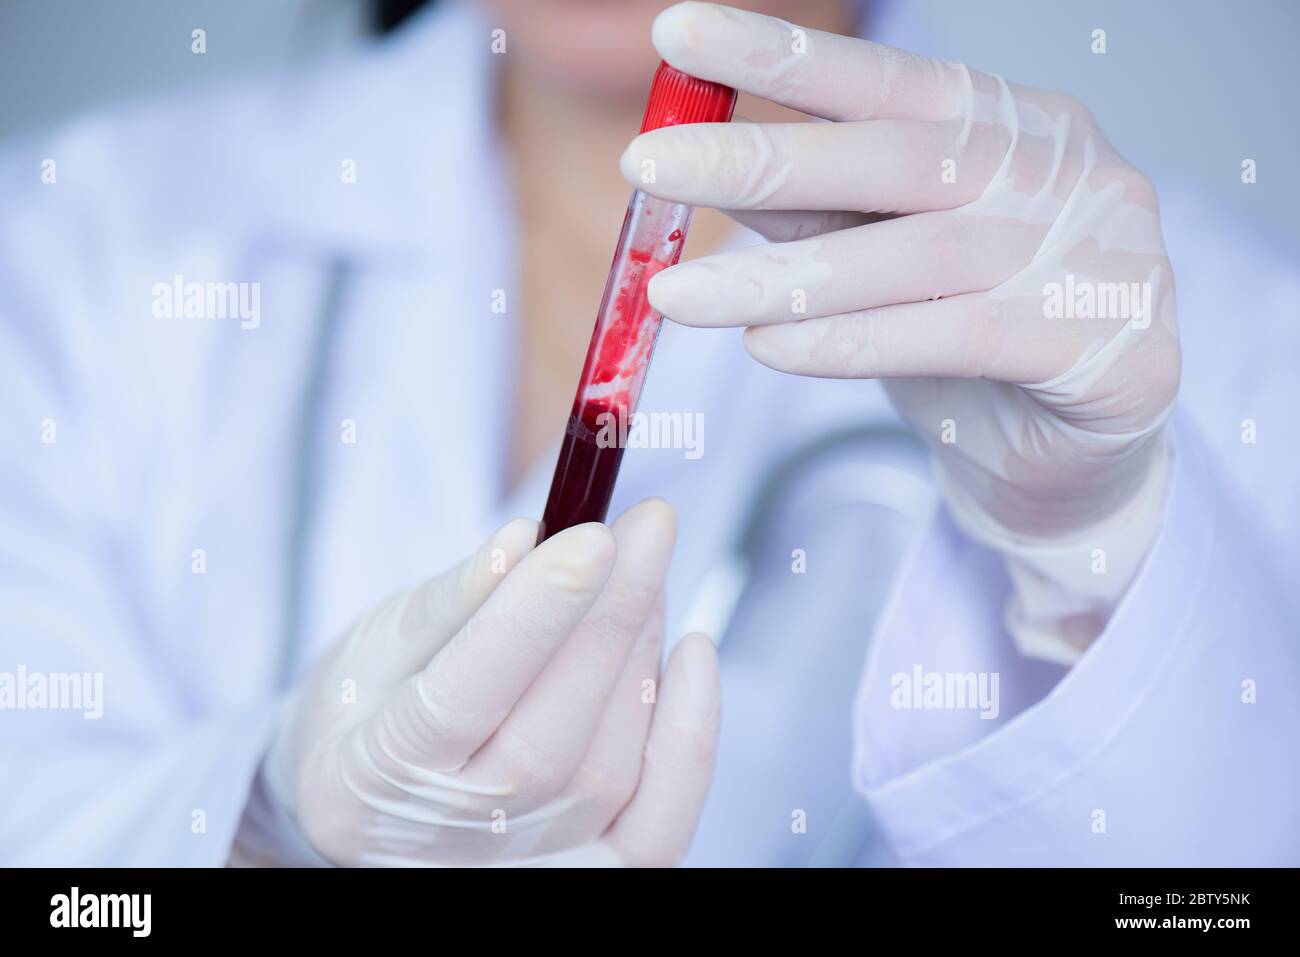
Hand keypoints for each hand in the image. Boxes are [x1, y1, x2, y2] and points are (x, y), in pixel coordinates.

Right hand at [240, 500, 718, 865]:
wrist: (372, 795)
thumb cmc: (369, 704)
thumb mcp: (379, 641)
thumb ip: (453, 599)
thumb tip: (527, 538)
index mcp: (363, 780)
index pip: (464, 697)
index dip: (535, 616)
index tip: (593, 537)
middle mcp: (440, 846)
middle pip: (549, 740)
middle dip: (611, 620)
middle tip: (647, 527)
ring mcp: (516, 874)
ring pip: (606, 772)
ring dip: (641, 655)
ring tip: (643, 569)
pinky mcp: (583, 876)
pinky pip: (658, 825)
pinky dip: (688, 739)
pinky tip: (693, 653)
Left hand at [626, 2, 1179, 661]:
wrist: (1076, 453)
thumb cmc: (971, 335)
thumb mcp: (882, 258)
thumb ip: (815, 211)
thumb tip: (706, 162)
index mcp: (1010, 124)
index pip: (888, 79)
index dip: (781, 55)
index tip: (674, 36)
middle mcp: (1062, 171)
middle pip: (898, 156)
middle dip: (760, 158)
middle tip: (644, 164)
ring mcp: (1097, 255)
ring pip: (917, 256)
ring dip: (783, 277)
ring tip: (678, 296)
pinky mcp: (1110, 350)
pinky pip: (959, 337)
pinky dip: (853, 342)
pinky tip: (771, 348)